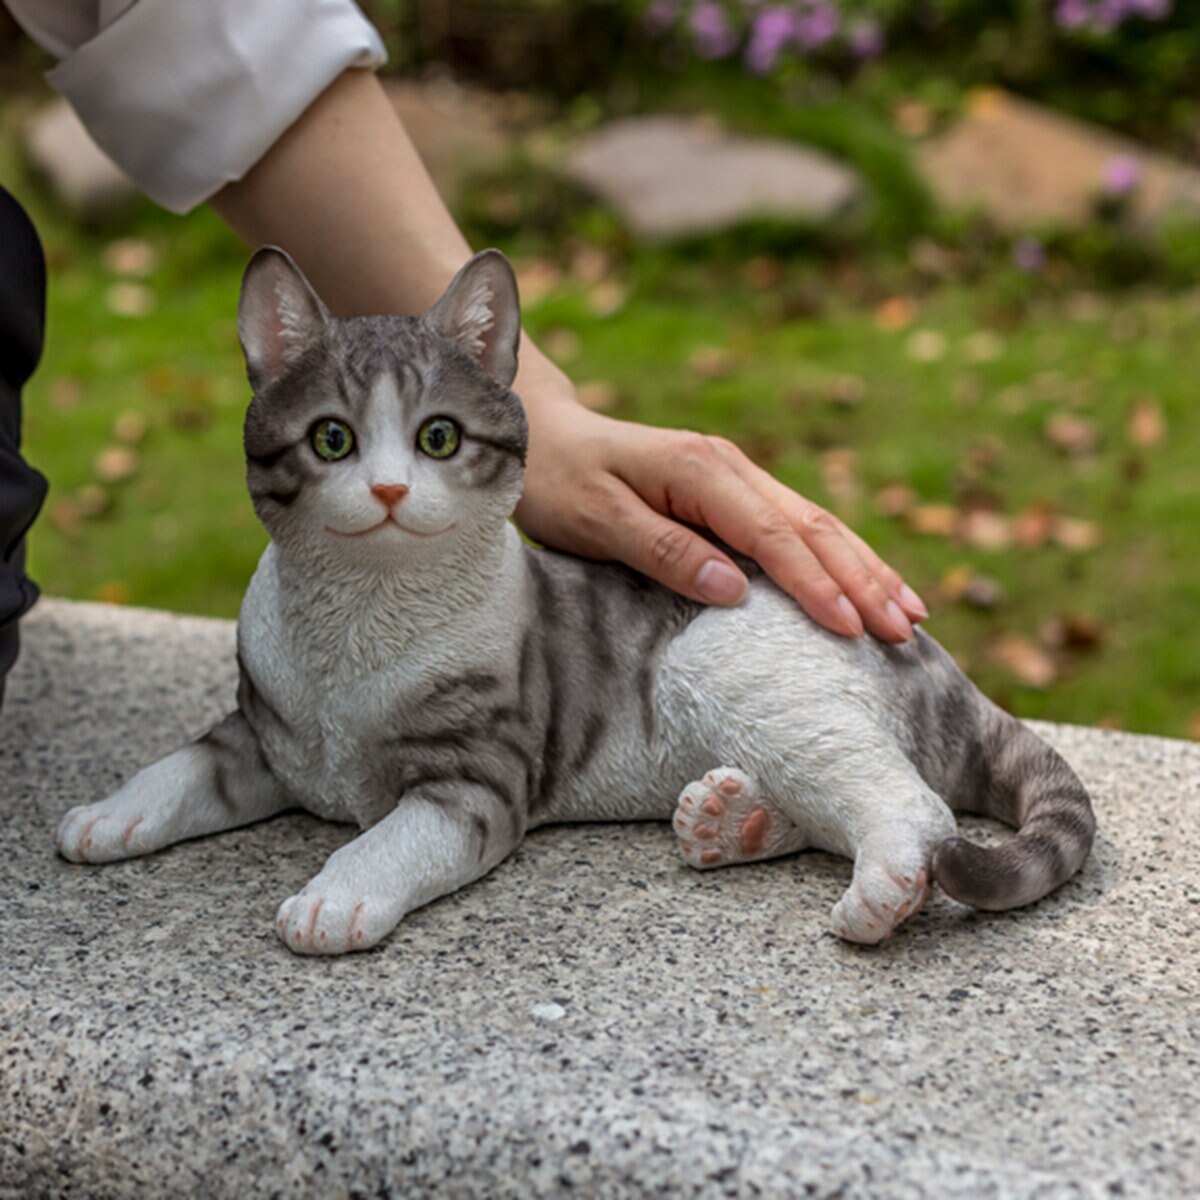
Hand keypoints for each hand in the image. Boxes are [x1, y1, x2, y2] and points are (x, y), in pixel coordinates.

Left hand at [515, 401, 927, 642]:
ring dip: (866, 568)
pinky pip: (797, 526)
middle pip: (812, 526)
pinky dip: (839, 557)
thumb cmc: (559, 482)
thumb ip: (664, 551)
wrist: (544, 437)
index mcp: (699, 470)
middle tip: (903, 632)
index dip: (814, 584)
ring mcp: (736, 476)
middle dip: (863, 580)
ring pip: (817, 523)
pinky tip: (869, 583)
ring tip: (910, 614)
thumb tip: (734, 591)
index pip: (771, 535)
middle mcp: (729, 467)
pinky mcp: (733, 493)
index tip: (851, 628)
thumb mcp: (597, 520)